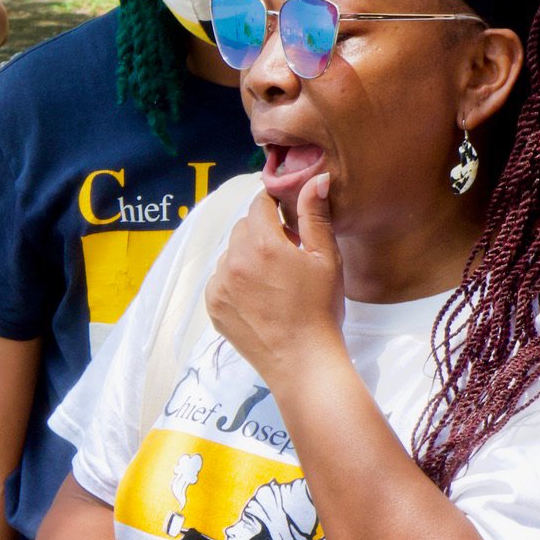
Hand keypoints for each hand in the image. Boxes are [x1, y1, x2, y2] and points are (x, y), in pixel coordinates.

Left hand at [204, 174, 347, 381]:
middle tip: (287, 253)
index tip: (288, 222)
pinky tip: (260, 296)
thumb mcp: (326, 257)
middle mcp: (233, 261)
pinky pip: (220, 279)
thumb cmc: (321, 309)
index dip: (275, 208)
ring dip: (247, 256)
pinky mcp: (213, 306)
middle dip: (263, 233)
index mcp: (262, 244)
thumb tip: (315, 179)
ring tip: (274, 280)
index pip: (259, 204)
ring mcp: (219, 285)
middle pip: (243, 228)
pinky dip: (236, 280)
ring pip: (230, 253)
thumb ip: (315, 214)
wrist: (302, 360)